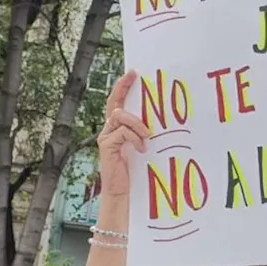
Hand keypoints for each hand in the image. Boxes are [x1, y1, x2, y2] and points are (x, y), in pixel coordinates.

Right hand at [97, 70, 148, 197]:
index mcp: (117, 129)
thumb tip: (160, 121)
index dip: (122, 87)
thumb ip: (144, 134)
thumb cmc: (136, 172)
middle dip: (123, 88)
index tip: (133, 72)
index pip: (117, 102)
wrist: (124, 193)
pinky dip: (135, 138)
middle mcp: (108, 130)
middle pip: (114, 104)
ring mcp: (106, 138)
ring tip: (147, 136)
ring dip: (137, 123)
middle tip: (134, 77)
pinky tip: (142, 149)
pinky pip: (122, 132)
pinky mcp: (106, 147)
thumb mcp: (143, 147)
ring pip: (119, 116)